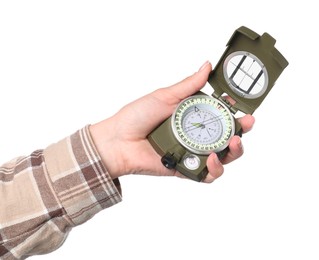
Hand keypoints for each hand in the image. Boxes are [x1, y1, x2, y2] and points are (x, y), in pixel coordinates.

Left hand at [90, 61, 254, 182]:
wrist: (118, 140)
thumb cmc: (137, 116)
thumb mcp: (165, 96)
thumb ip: (188, 85)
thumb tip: (207, 65)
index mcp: (192, 118)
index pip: (221, 117)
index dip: (236, 115)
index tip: (246, 110)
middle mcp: (194, 136)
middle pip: (227, 139)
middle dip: (241, 134)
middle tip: (246, 126)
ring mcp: (191, 154)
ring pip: (223, 159)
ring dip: (233, 153)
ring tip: (232, 144)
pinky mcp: (185, 170)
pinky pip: (207, 175)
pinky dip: (214, 170)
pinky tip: (212, 159)